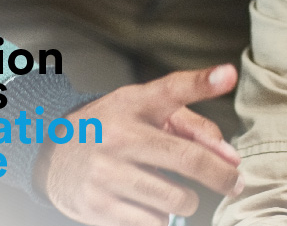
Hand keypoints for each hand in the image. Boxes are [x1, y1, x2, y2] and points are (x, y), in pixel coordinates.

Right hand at [38, 64, 243, 225]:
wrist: (52, 151)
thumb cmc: (114, 126)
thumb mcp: (144, 110)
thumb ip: (191, 124)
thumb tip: (230, 155)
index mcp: (133, 105)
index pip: (171, 90)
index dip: (202, 82)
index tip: (229, 75)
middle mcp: (119, 137)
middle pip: (187, 159)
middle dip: (220, 175)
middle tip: (234, 181)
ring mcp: (106, 174)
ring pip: (175, 199)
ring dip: (186, 200)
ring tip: (176, 191)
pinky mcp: (98, 208)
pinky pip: (153, 223)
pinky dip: (160, 218)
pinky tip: (150, 204)